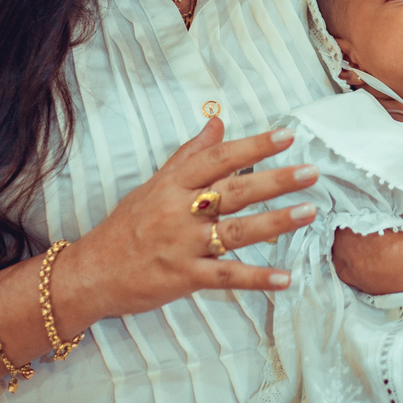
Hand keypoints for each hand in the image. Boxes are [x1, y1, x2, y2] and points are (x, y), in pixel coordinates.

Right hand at [55, 117, 319, 322]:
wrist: (91, 273)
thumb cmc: (127, 226)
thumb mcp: (154, 184)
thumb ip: (190, 154)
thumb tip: (218, 123)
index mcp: (173, 184)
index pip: (219, 158)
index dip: (254, 146)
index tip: (287, 136)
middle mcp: (179, 211)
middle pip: (234, 191)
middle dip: (276, 180)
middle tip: (311, 172)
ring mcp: (182, 246)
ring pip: (235, 232)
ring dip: (276, 223)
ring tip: (309, 212)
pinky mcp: (183, 278)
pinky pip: (226, 277)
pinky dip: (257, 279)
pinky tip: (285, 278)